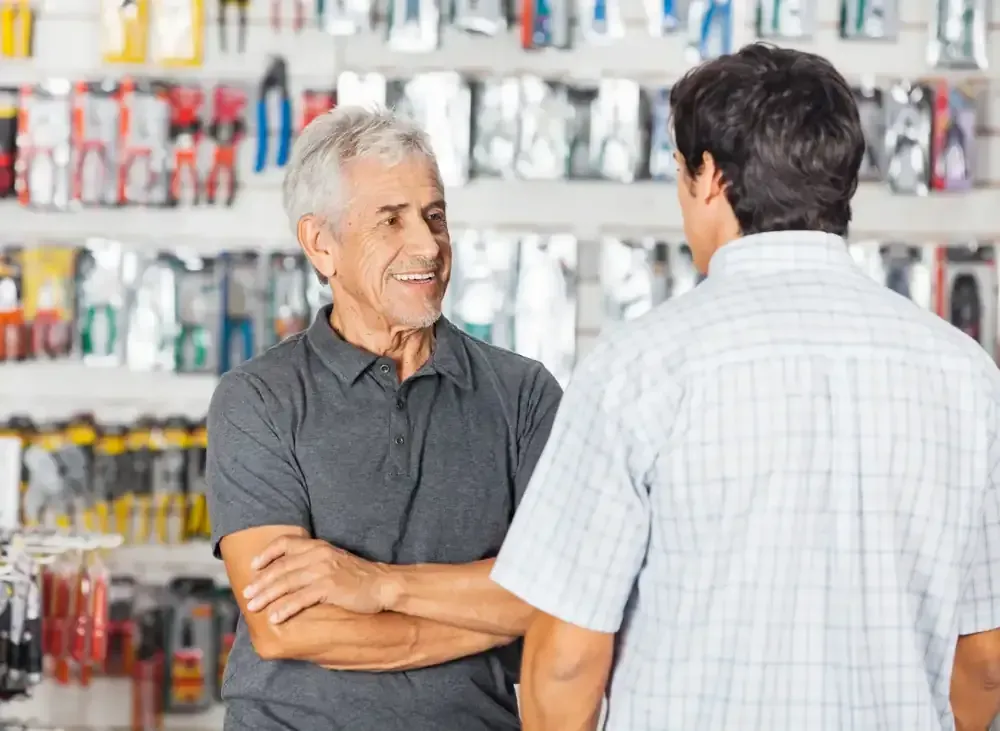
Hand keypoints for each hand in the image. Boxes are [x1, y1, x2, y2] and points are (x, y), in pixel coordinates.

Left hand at [242, 536, 394, 622]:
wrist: (383, 584)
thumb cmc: (359, 577)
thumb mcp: (334, 561)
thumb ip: (314, 562)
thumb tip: (290, 575)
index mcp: (318, 546)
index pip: (285, 543)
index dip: (266, 553)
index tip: (253, 566)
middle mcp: (318, 555)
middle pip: (281, 567)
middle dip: (261, 582)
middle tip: (246, 594)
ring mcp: (323, 571)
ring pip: (286, 583)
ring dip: (267, 596)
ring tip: (254, 607)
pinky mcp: (329, 587)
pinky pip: (300, 599)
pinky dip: (285, 608)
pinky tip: (275, 617)